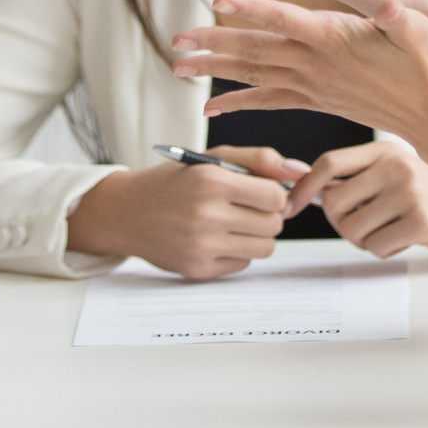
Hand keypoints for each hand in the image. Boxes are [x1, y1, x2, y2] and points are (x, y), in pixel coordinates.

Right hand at [66, 146, 307, 279]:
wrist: (127, 211)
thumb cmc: (176, 181)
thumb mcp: (214, 158)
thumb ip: (260, 160)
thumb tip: (300, 171)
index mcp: (211, 181)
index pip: (275, 197)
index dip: (273, 194)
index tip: (260, 192)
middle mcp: (206, 215)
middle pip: (275, 224)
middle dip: (267, 215)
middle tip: (246, 208)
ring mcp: (201, 246)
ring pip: (265, 247)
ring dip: (257, 235)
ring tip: (235, 223)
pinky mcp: (198, 270)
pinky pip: (244, 264)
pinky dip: (238, 252)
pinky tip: (217, 239)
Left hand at [173, 0, 427, 147]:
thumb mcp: (423, 32)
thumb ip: (402, 19)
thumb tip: (392, 4)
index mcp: (337, 39)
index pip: (288, 21)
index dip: (254, 10)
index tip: (220, 1)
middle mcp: (317, 65)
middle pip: (256, 52)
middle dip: (213, 46)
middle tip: (176, 43)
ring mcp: (313, 85)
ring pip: (254, 76)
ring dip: (214, 71)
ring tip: (178, 68)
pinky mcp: (315, 100)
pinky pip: (269, 101)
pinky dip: (238, 101)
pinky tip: (211, 106)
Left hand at [287, 142, 427, 260]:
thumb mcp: (397, 175)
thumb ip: (357, 178)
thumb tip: (304, 185)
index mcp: (385, 149)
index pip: (328, 163)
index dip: (303, 187)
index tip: (290, 207)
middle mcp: (395, 164)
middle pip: (334, 203)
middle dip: (343, 224)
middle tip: (367, 227)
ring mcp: (409, 191)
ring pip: (353, 229)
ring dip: (366, 241)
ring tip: (392, 231)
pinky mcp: (421, 220)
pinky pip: (376, 247)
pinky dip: (386, 250)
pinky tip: (408, 239)